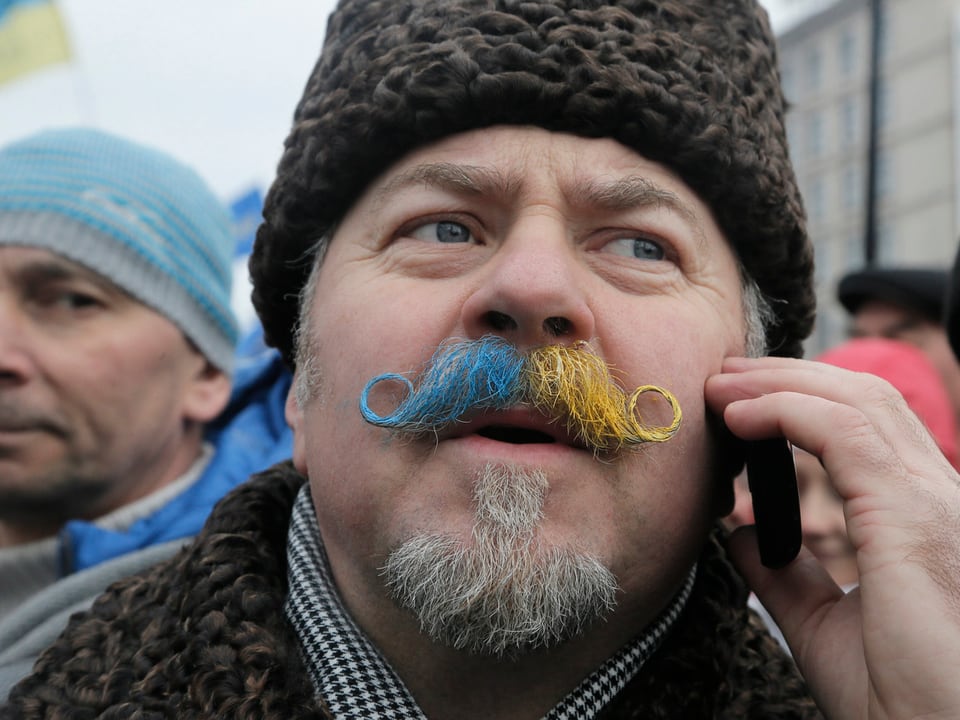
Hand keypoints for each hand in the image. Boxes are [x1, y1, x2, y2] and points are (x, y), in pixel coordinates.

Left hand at [705, 356, 959, 719]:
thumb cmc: (901, 703)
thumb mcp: (825, 626)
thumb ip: (786, 575)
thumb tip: (741, 535)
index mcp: (921, 518)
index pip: (865, 427)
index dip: (800, 400)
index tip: (736, 403)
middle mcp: (935, 498)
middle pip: (862, 399)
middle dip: (785, 377)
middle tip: (720, 379)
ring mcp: (931, 502)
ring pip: (856, 401)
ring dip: (778, 383)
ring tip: (719, 387)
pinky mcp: (911, 516)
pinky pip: (843, 433)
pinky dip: (785, 410)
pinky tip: (738, 417)